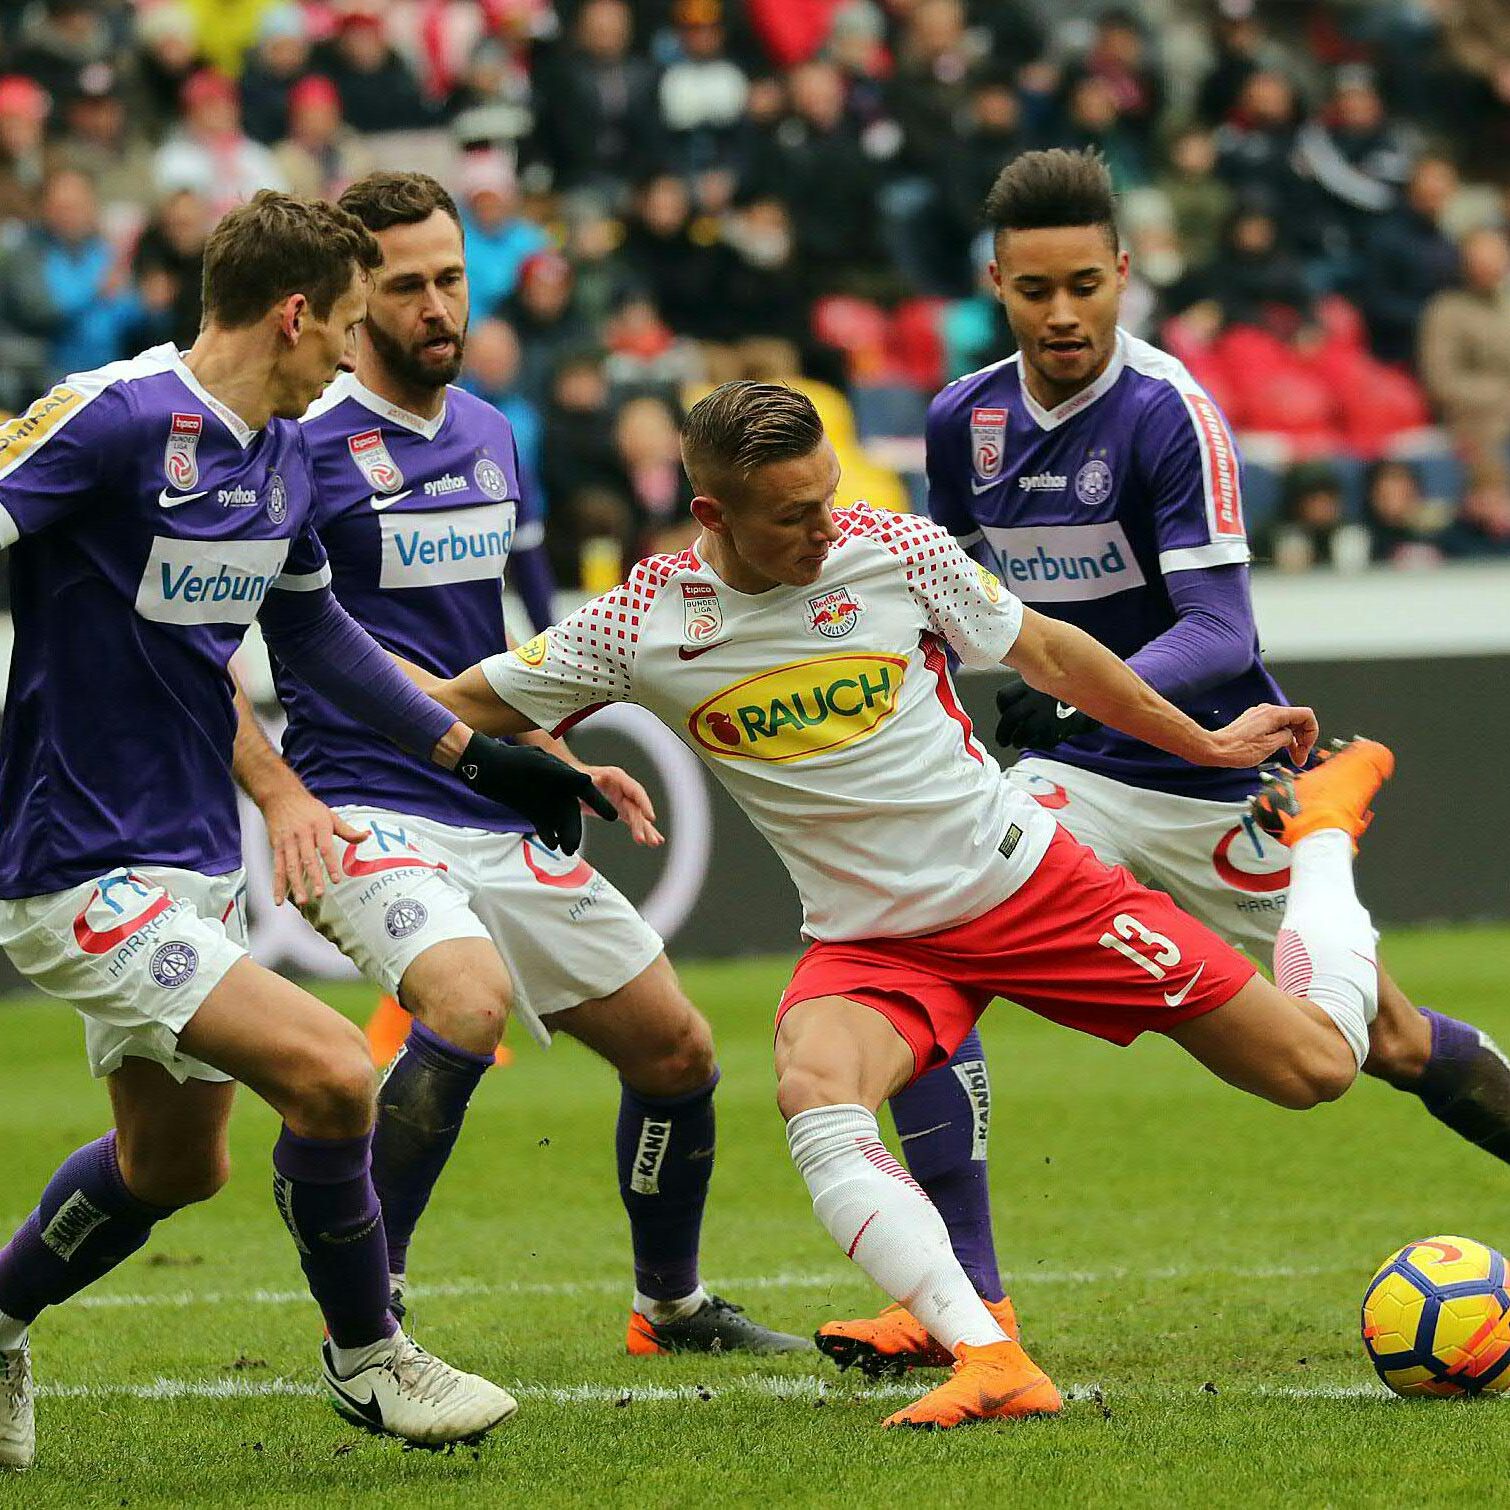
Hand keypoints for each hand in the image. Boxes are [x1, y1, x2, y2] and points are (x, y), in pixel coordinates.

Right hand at [260, 786, 368, 905]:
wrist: (280, 796)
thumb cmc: (308, 808)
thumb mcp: (330, 815)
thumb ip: (347, 830)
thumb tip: (366, 837)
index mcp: (318, 827)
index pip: (326, 848)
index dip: (331, 864)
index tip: (337, 879)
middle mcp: (302, 835)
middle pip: (307, 859)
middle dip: (313, 878)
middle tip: (318, 894)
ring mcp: (287, 841)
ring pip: (290, 866)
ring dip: (295, 885)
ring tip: (301, 900)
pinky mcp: (276, 847)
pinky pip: (276, 868)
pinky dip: (277, 885)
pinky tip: (279, 899)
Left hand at [453, 733, 616, 852]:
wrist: (481, 767)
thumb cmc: (509, 762)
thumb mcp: (536, 766)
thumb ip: (561, 775)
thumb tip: (586, 781)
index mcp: (561, 775)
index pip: (585, 790)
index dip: (599, 803)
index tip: (613, 817)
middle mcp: (556, 789)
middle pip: (571, 812)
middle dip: (574, 830)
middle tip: (572, 848)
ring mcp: (544, 800)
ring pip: (559, 822)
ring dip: (563, 836)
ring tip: (564, 850)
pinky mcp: (531, 809)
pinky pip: (545, 825)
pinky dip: (549, 835)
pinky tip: (551, 844)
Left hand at [582, 764, 663, 847]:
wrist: (569, 779)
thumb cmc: (576, 775)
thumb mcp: (581, 778)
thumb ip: (589, 781)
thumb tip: (592, 780)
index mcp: (616, 777)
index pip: (635, 791)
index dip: (644, 804)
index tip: (650, 817)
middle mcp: (623, 788)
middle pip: (637, 807)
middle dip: (642, 824)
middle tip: (644, 839)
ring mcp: (623, 799)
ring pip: (638, 816)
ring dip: (646, 830)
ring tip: (654, 843)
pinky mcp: (620, 809)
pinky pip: (633, 821)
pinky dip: (642, 830)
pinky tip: (651, 840)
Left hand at [994, 677, 1100, 749]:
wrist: (1100, 688)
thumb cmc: (1073, 684)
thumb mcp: (1050, 677)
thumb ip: (1035, 684)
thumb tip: (1019, 697)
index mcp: (1031, 683)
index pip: (1004, 697)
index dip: (1002, 707)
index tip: (1004, 712)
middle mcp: (1036, 698)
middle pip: (1010, 718)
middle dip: (1003, 733)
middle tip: (1003, 741)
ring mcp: (1048, 713)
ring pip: (1023, 732)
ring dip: (1018, 741)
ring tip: (1018, 743)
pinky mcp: (1060, 727)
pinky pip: (1043, 741)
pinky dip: (1038, 744)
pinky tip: (1038, 743)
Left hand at [1204, 704, 1317, 768]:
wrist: (1215, 749)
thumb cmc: (1237, 750)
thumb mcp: (1270, 746)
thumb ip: (1286, 738)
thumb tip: (1290, 736)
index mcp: (1274, 714)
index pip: (1306, 715)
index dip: (1311, 732)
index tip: (1306, 748)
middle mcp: (1267, 711)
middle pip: (1296, 720)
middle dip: (1302, 739)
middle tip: (1299, 758)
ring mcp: (1259, 715)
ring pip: (1285, 725)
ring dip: (1291, 740)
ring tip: (1291, 758)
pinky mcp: (1252, 722)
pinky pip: (1274, 727)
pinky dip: (1280, 738)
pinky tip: (1277, 751)